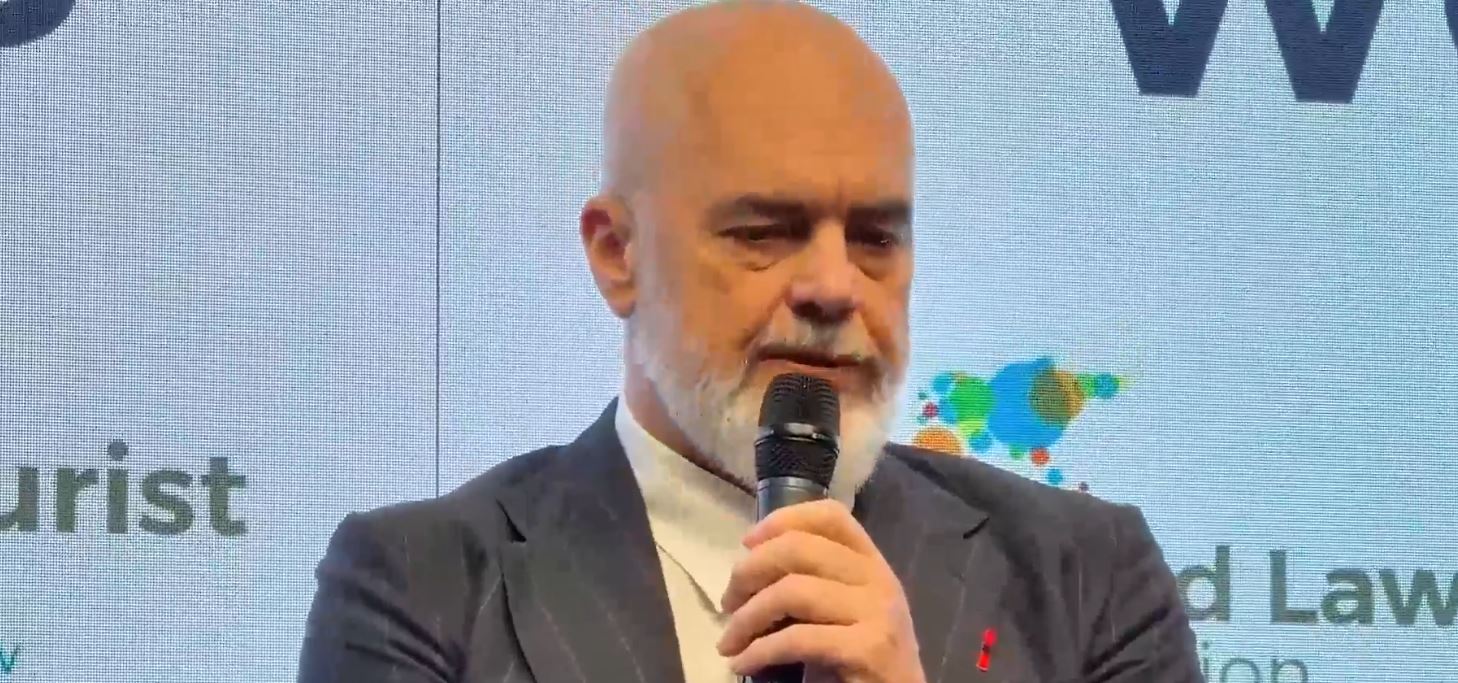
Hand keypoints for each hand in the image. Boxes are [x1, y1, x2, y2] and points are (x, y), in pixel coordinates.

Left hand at [716, 499, 925, 682]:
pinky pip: (797, 639)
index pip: (831, 516)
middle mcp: (879, 579)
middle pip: (799, 548)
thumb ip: (813, 581)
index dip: (783, 520)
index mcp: (872, 563)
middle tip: (728, 603)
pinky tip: (743, 663)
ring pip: (792, 591)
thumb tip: (749, 567)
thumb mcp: (840, 610)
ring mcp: (877, 613)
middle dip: (750, 571)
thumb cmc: (859, 660)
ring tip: (729, 641)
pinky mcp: (868, 649)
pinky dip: (759, 651)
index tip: (747, 543)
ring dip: (747, 618)